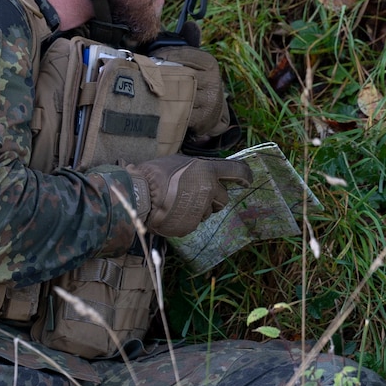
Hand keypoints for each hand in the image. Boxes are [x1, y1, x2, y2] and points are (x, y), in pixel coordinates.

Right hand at [130, 155, 248, 236]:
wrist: (139, 196)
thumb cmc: (154, 175)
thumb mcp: (178, 161)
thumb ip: (196, 167)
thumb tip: (204, 169)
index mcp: (207, 170)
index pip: (237, 171)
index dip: (245, 176)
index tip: (247, 180)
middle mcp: (209, 189)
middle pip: (223, 197)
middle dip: (214, 198)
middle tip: (195, 195)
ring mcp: (201, 208)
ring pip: (209, 211)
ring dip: (200, 209)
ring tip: (179, 203)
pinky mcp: (192, 224)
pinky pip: (194, 222)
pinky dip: (187, 219)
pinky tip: (173, 213)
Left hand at [146, 44, 233, 138]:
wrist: (211, 112)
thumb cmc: (196, 81)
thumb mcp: (194, 61)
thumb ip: (188, 43)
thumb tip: (191, 24)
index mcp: (209, 63)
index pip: (182, 54)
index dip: (163, 55)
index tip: (148, 58)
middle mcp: (213, 81)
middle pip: (178, 73)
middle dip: (157, 73)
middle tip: (140, 72)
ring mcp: (209, 101)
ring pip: (177, 93)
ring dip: (158, 91)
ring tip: (143, 88)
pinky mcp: (203, 119)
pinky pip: (179, 111)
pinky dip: (165, 108)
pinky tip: (153, 105)